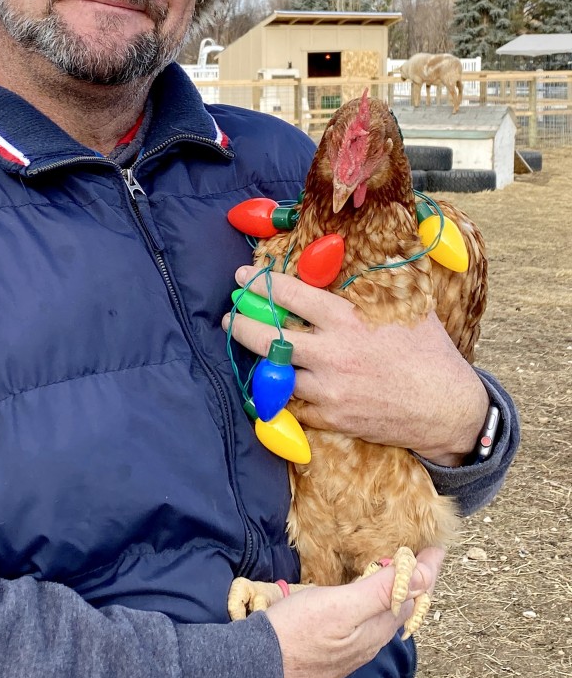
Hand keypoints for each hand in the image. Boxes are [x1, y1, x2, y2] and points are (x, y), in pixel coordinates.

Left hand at [223, 267, 488, 464]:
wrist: (446, 407)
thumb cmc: (428, 351)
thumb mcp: (404, 307)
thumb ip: (370, 287)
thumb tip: (349, 260)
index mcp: (346, 319)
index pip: (289, 294)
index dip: (260, 282)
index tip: (243, 275)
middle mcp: (331, 353)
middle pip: (268, 337)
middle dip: (242, 323)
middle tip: (231, 314)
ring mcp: (328, 389)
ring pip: (275, 373)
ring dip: (257, 359)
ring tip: (246, 347)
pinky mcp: (331, 417)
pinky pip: (293, 404)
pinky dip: (281, 393)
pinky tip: (273, 382)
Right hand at [267, 548, 443, 677]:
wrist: (261, 666)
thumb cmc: (296, 635)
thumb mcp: (341, 606)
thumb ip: (380, 591)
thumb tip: (420, 573)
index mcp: (377, 627)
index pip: (415, 593)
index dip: (428, 568)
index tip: (437, 546)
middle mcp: (371, 638)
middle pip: (404, 604)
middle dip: (417, 579)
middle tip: (422, 554)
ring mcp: (354, 643)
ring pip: (386, 612)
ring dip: (397, 589)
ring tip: (398, 568)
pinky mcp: (337, 643)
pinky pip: (367, 617)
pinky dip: (375, 597)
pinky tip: (363, 591)